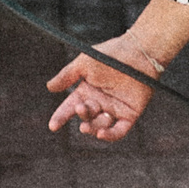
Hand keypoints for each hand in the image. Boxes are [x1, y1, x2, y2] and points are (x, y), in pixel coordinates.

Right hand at [47, 34, 162, 141]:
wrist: (138, 52)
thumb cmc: (111, 54)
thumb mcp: (84, 63)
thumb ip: (67, 75)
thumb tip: (49, 87)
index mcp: (87, 91)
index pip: (70, 108)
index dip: (61, 117)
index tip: (53, 126)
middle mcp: (100, 103)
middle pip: (85, 117)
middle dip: (82, 115)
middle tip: (81, 108)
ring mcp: (115, 110)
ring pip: (100, 126)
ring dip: (94, 126)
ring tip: (98, 115)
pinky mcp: (129, 115)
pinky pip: (118, 131)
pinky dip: (109, 135)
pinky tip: (101, 134)